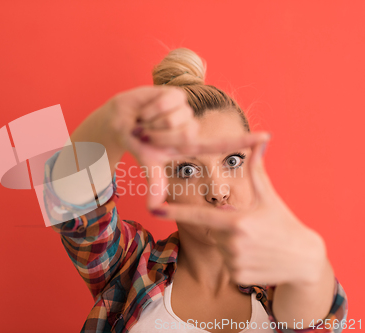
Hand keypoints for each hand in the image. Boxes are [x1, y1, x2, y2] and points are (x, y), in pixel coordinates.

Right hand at [105, 85, 270, 208]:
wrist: (120, 122)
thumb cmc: (137, 144)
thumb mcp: (148, 164)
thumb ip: (155, 183)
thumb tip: (154, 209)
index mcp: (189, 144)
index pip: (220, 144)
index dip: (243, 141)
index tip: (267, 136)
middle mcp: (191, 126)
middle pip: (186, 134)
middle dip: (160, 136)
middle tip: (147, 135)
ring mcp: (185, 109)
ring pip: (174, 119)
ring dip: (152, 123)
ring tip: (146, 122)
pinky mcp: (176, 94)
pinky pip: (165, 103)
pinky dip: (149, 110)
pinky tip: (146, 110)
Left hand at [149, 137, 327, 286]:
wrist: (304, 260)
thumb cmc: (285, 224)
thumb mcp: (270, 198)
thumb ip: (257, 171)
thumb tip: (260, 141)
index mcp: (237, 222)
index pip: (199, 216)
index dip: (175, 212)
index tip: (154, 208)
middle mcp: (233, 243)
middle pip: (214, 232)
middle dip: (227, 229)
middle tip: (252, 230)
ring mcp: (235, 262)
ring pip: (221, 249)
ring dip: (232, 246)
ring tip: (257, 245)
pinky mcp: (238, 277)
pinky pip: (228, 265)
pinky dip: (238, 261)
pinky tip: (257, 259)